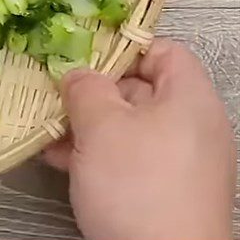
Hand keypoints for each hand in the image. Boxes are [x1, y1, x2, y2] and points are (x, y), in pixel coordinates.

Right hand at [45, 39, 235, 239]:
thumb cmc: (139, 188)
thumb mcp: (101, 124)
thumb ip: (85, 87)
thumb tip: (77, 75)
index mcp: (189, 98)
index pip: (161, 50)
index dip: (120, 47)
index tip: (81, 56)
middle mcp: (191, 126)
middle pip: (138, 88)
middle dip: (91, 91)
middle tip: (55, 94)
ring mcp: (179, 162)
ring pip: (127, 126)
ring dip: (85, 125)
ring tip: (47, 131)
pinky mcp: (165, 192)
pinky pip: (129, 158)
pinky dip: (96, 154)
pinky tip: (60, 161)